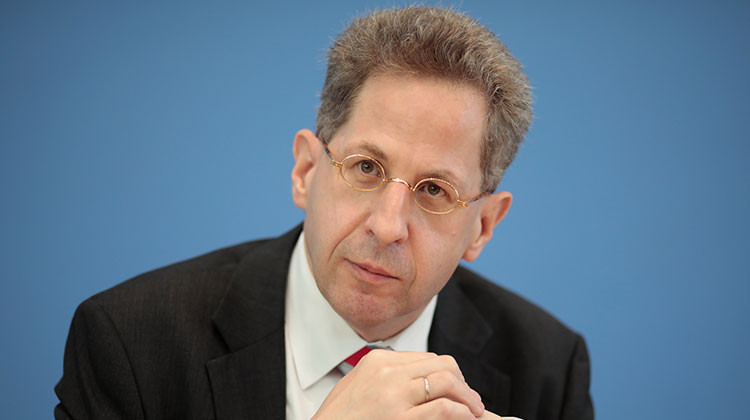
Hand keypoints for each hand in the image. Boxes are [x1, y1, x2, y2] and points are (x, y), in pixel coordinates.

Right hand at [313, 350, 484, 418]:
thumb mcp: (355, 388)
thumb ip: (383, 378)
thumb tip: (416, 380)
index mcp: (377, 361)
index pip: (427, 358)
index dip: (449, 375)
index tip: (457, 390)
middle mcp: (387, 372)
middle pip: (442, 365)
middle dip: (462, 383)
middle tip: (471, 402)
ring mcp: (393, 394)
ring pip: (448, 381)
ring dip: (468, 398)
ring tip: (474, 412)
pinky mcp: (399, 418)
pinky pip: (443, 408)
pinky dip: (462, 413)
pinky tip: (466, 419)